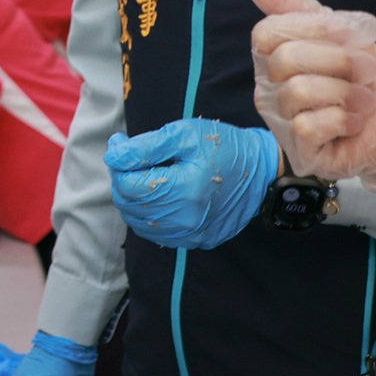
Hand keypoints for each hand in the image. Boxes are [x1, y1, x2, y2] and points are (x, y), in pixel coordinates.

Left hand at [107, 119, 277, 249]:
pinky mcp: (197, 240)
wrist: (262, 172)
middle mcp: (185, 220)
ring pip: (138, 221)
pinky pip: (157, 232)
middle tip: (130, 159)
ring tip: (144, 175)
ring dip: (132, 198)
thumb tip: (113, 155)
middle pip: (129, 204)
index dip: (118, 162)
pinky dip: (148, 215)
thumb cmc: (224, 147)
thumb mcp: (184, 135)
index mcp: (183, 191)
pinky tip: (158, 196)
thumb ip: (145, 147)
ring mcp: (191, 234)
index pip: (127, 185)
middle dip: (122, 179)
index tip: (121, 144)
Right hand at [241, 0, 375, 188]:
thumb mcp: (332, 31)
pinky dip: (344, 119)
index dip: (315, 29)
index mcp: (271, 58)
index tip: (352, 33)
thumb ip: (287, 0)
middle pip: (284, 59)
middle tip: (366, 69)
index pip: (267, 32)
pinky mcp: (302, 151)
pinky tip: (358, 122)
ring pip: (298, 90)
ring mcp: (282, 123)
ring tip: (364, 97)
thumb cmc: (366, 77)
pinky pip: (309, 125)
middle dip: (337, 59)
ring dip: (344, 91)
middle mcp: (269, 90)